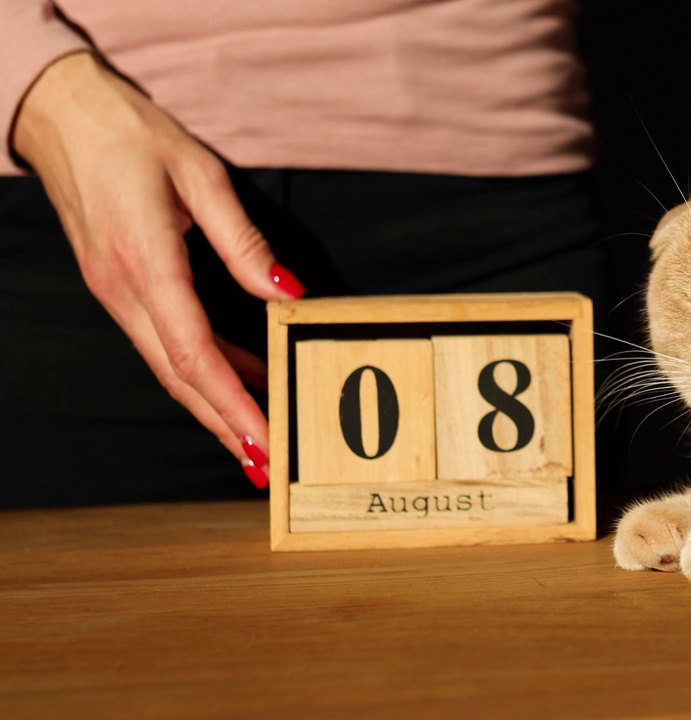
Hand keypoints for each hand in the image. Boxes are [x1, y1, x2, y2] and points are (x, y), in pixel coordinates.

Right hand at [12, 51, 304, 486]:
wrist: (63, 116)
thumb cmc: (133, 136)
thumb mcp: (201, 177)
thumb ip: (245, 243)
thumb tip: (287, 293)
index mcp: (146, 265)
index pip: (194, 354)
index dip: (231, 403)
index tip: (262, 438)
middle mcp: (125, 290)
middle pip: (180, 377)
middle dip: (224, 425)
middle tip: (266, 466)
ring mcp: (117, 292)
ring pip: (171, 365)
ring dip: (214, 404)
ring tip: (258, 438)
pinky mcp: (120, 286)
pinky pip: (165, 340)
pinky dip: (203, 368)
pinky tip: (239, 378)